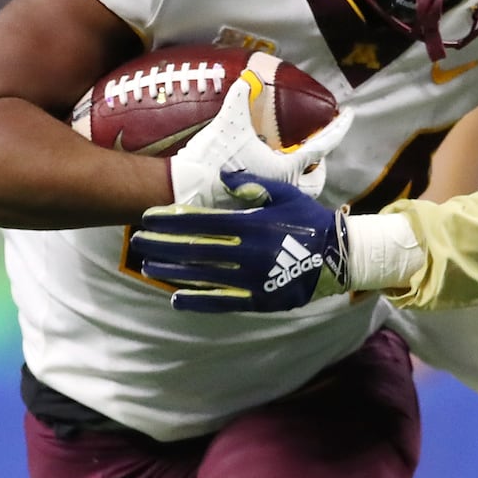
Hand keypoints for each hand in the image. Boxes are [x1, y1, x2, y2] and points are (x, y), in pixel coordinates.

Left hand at [133, 173, 350, 311]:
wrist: (338, 256)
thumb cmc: (309, 220)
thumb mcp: (285, 194)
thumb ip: (252, 185)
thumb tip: (222, 176)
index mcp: (252, 224)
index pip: (201, 222)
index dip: (172, 220)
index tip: (149, 218)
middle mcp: (247, 252)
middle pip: (194, 248)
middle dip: (162, 244)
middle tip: (138, 241)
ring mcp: (252, 277)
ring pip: (203, 275)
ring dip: (172, 271)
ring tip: (149, 266)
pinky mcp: (259, 299)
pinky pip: (223, 301)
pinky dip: (199, 300)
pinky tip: (177, 298)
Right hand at [167, 73, 353, 207]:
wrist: (187, 189)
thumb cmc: (213, 157)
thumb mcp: (229, 122)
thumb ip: (240, 98)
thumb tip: (249, 77)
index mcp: (286, 169)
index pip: (322, 146)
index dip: (338, 128)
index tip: (349, 114)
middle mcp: (286, 189)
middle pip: (317, 182)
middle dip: (319, 170)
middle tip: (315, 157)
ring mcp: (272, 203)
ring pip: (301, 197)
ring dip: (303, 183)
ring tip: (295, 168)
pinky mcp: (257, 210)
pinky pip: (281, 201)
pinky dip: (282, 190)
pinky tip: (269, 178)